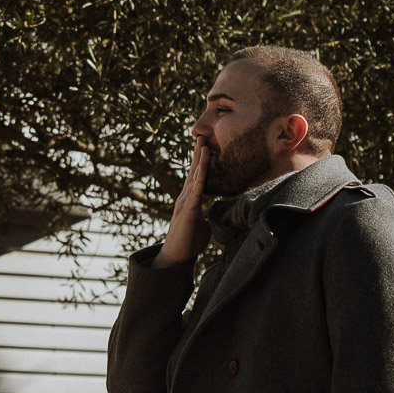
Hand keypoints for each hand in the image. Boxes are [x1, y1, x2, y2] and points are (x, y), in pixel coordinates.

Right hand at [156, 136, 212, 267]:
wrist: (175, 257)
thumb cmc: (188, 243)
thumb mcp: (202, 226)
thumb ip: (207, 217)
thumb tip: (218, 214)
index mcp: (189, 200)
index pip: (196, 177)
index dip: (200, 161)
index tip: (205, 146)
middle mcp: (185, 197)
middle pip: (193, 171)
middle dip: (198, 153)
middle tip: (202, 135)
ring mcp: (185, 203)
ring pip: (194, 177)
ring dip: (199, 160)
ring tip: (204, 144)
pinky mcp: (188, 211)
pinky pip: (196, 191)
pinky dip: (200, 178)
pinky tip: (203, 167)